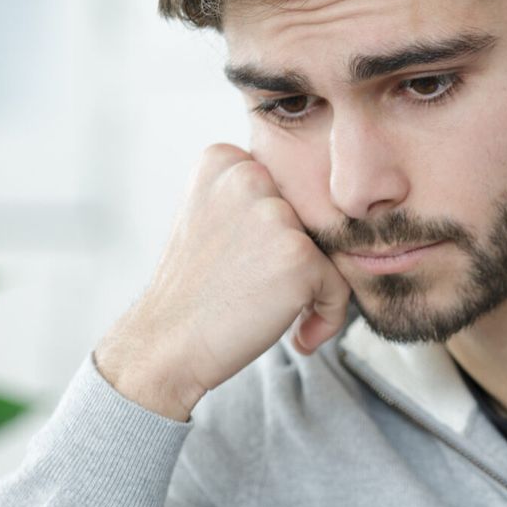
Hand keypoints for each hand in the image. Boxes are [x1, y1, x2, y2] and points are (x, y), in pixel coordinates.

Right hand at [95, 145, 350, 419]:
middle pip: (310, 219)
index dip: (279, 236)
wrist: (166, 345)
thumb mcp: (212, 219)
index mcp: (224, 161)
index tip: (251, 265)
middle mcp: (248, 176)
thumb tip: (328, 207)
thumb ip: (257, 201)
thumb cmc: (196, 291)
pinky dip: (327, 317)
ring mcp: (274, 214)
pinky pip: (339, 286)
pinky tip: (297, 336)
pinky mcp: (299, 254)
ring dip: (313, 289)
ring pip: (328, 251)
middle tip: (261, 292)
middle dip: (298, 259)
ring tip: (275, 313)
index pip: (287, 191)